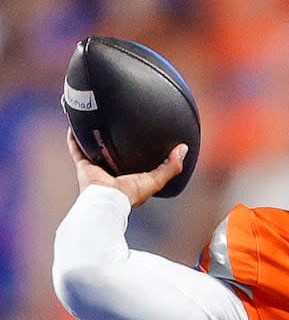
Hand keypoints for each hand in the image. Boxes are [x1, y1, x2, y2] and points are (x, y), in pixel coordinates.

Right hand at [66, 129, 186, 207]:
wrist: (106, 200)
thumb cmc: (129, 195)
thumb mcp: (155, 180)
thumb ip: (170, 167)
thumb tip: (184, 149)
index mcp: (127, 178)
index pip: (132, 162)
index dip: (136, 151)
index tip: (141, 137)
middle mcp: (111, 173)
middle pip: (112, 154)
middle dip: (113, 142)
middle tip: (116, 123)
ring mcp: (96, 169)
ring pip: (94, 150)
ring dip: (93, 137)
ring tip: (95, 119)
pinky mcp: (83, 166)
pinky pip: (77, 148)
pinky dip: (74, 137)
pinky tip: (75, 123)